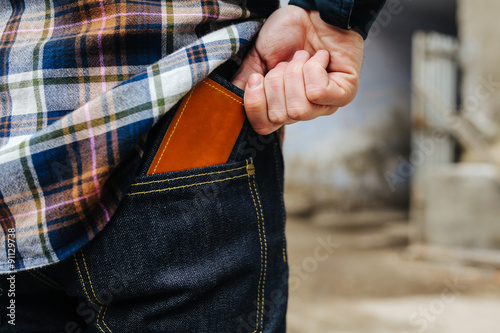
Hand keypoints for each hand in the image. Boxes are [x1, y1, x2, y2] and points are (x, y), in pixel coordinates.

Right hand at [232, 5, 363, 134]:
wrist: (313, 12)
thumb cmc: (287, 35)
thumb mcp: (257, 59)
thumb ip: (244, 83)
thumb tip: (232, 102)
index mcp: (281, 106)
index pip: (263, 127)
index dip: (255, 104)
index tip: (257, 78)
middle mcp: (303, 112)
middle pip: (280, 116)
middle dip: (277, 82)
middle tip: (286, 63)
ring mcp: (325, 105)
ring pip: (299, 108)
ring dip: (295, 74)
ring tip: (303, 58)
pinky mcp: (345, 93)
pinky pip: (317, 93)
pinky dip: (313, 68)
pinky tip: (320, 58)